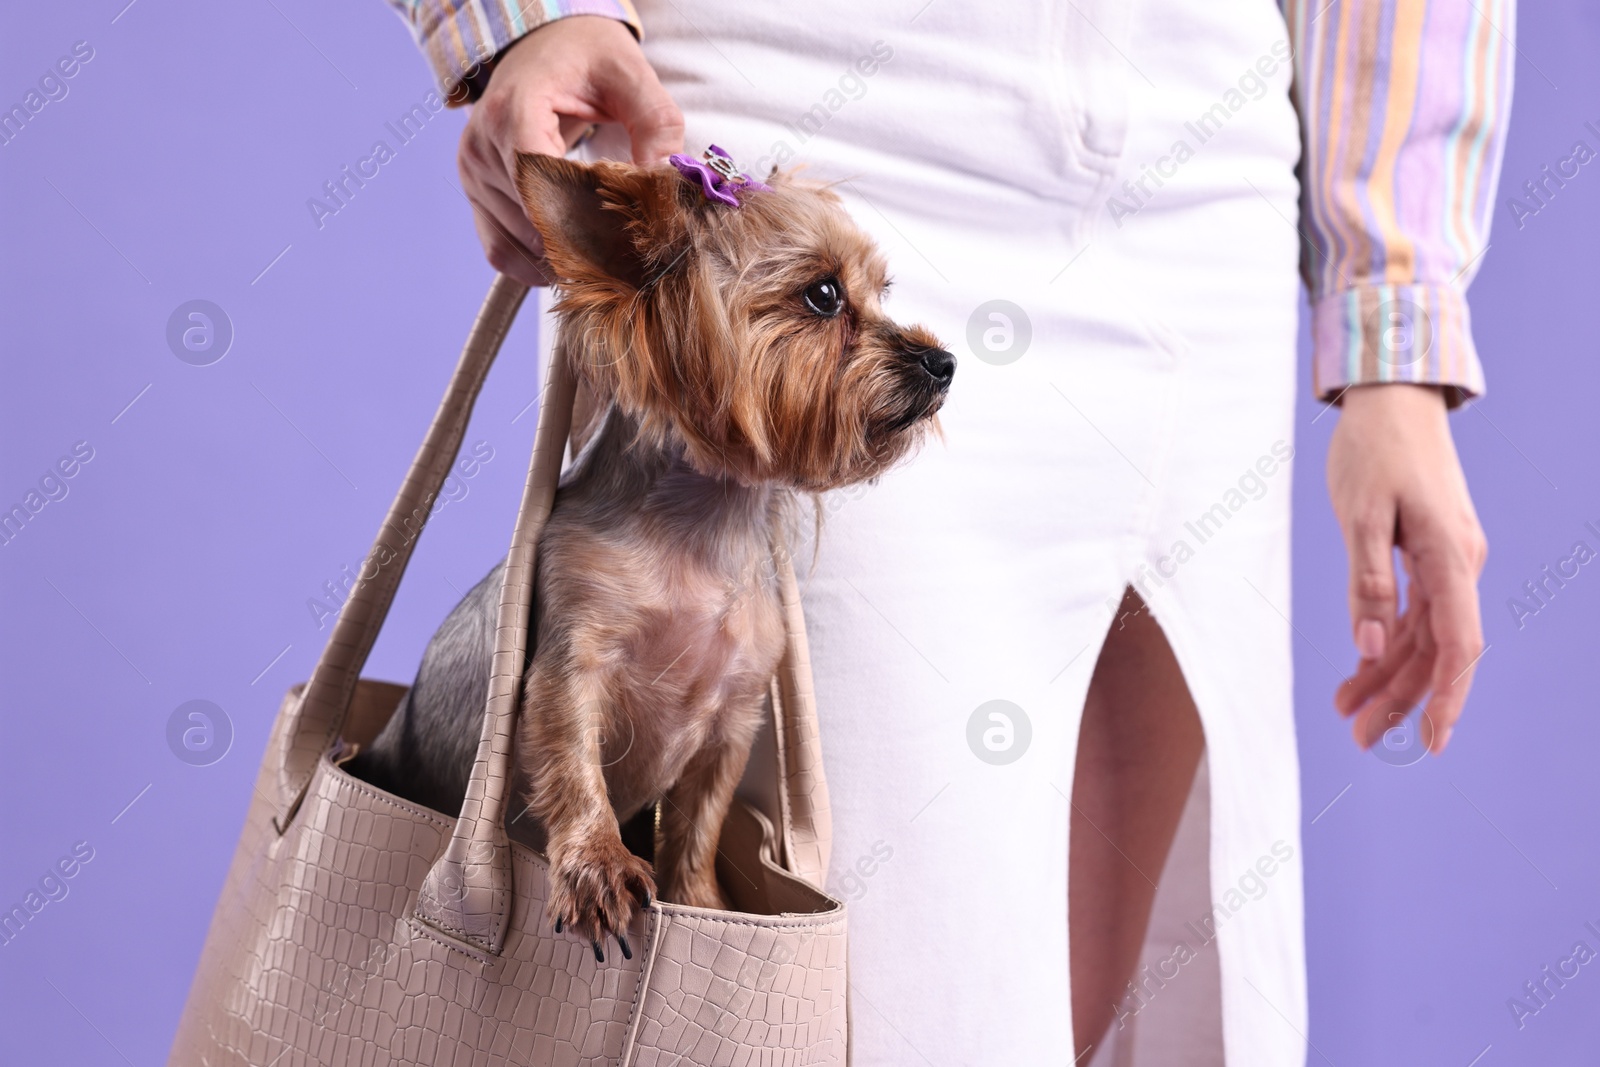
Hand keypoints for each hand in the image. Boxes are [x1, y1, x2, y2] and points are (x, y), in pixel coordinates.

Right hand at [458, 15, 683, 285]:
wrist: (544, 45)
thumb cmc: (586, 57)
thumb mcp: (631, 76)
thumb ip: (656, 125)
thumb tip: (666, 184)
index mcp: (514, 109)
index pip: (537, 180)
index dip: (580, 214)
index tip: (624, 231)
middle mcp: (484, 144)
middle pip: (530, 220)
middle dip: (583, 241)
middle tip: (630, 253)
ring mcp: (474, 173)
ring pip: (517, 243)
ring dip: (562, 256)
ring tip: (606, 252)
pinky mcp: (476, 193)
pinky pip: (500, 250)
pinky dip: (535, 263)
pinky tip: (571, 256)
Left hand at [1327, 384, 1487, 753]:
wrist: (1393, 397)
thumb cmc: (1374, 448)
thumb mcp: (1360, 514)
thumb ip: (1368, 581)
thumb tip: (1373, 646)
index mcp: (1450, 557)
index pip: (1458, 645)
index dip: (1448, 699)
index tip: (1432, 743)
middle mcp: (1459, 564)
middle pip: (1436, 650)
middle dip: (1402, 699)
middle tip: (1359, 738)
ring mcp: (1446, 559)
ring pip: (1423, 635)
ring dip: (1389, 676)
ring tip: (1348, 713)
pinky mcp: (1428, 552)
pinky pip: (1414, 611)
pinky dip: (1387, 641)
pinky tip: (1361, 669)